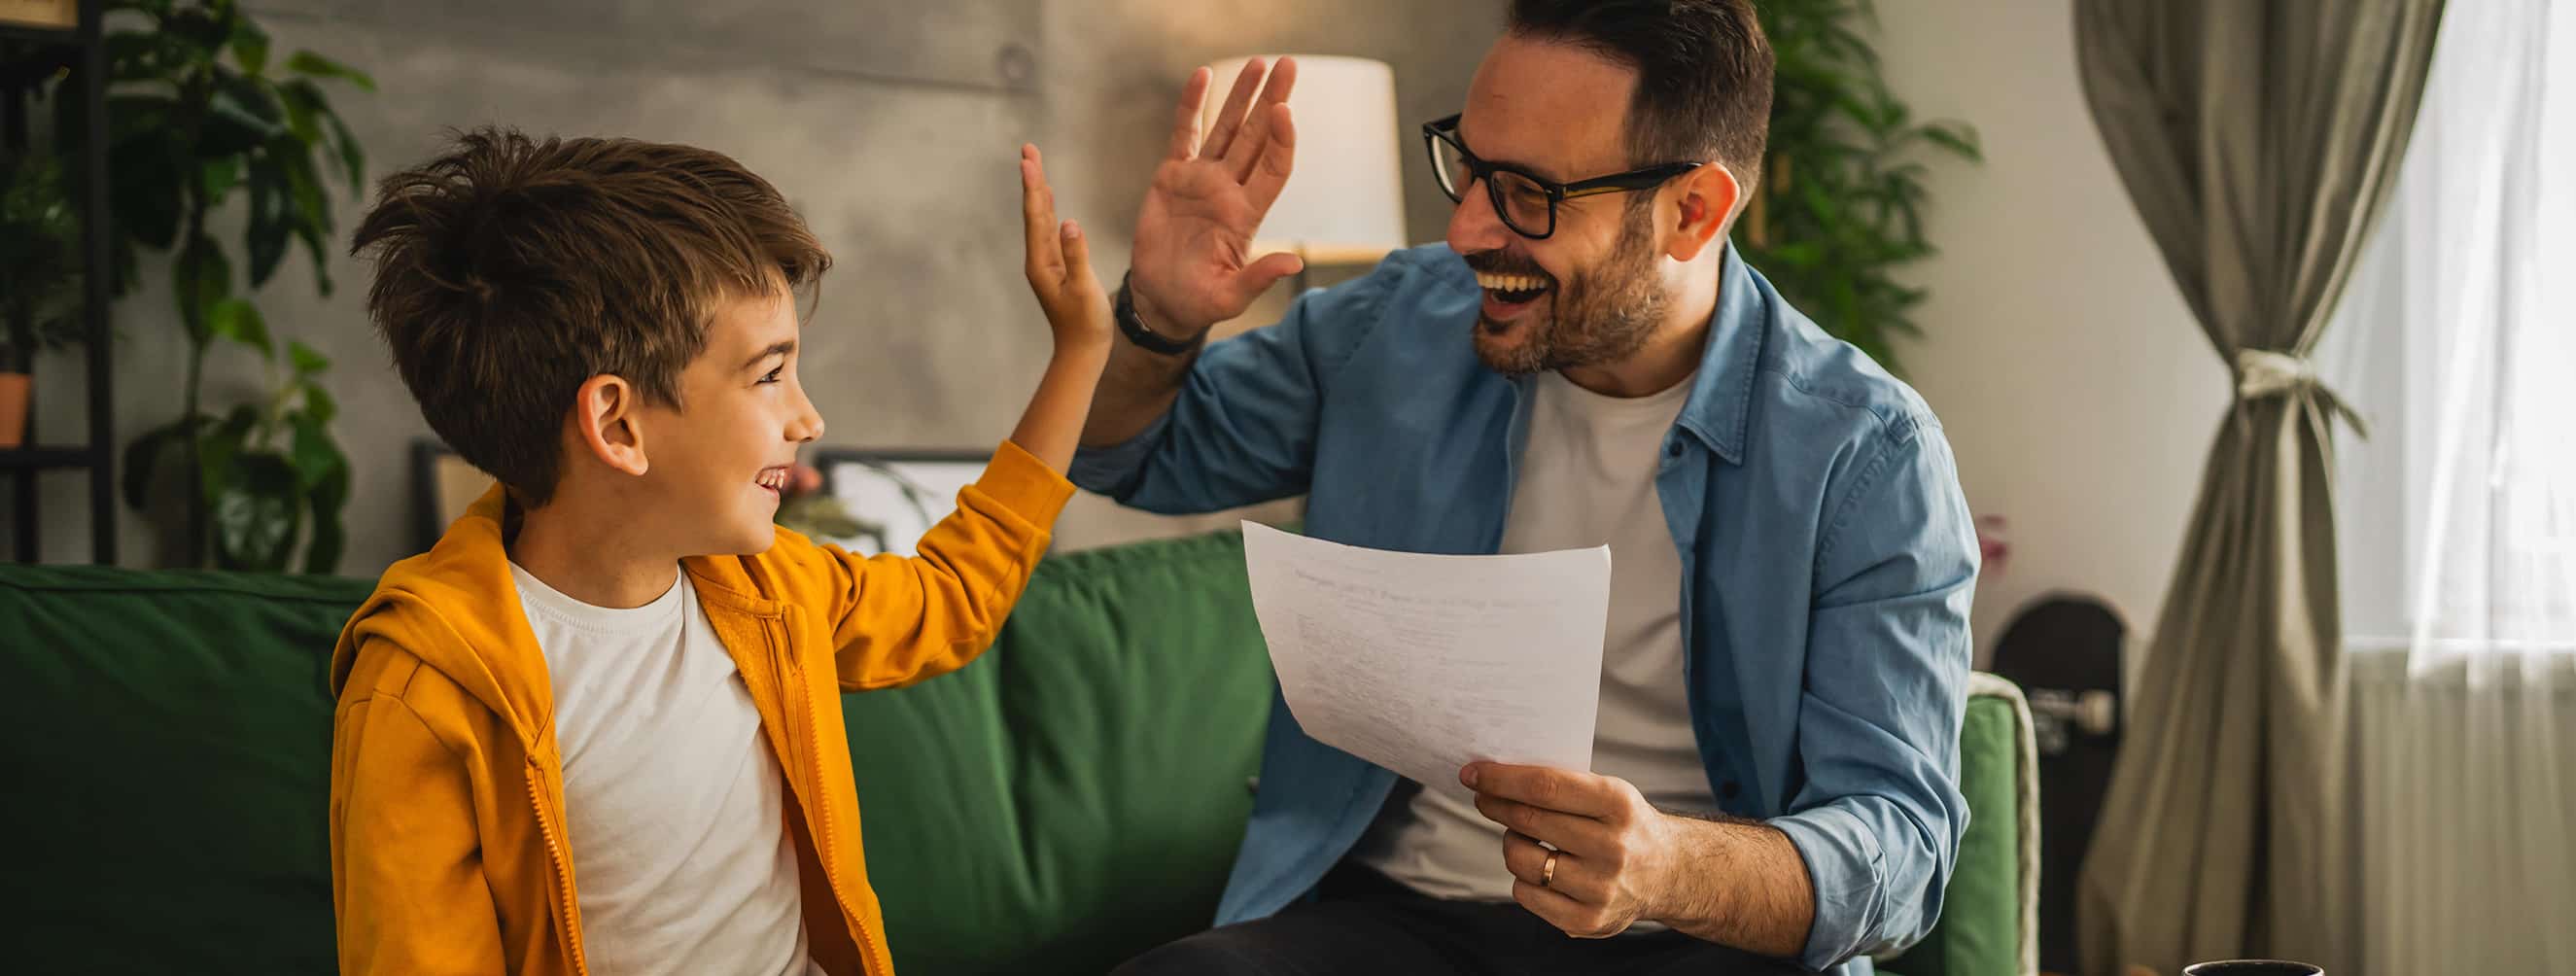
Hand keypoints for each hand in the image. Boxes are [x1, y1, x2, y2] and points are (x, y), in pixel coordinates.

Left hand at [1019, 144, 1111, 351]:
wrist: (1082, 352)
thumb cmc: (1086, 325)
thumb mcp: (1085, 290)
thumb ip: (1077, 256)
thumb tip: (1069, 223)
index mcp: (1041, 263)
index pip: (1036, 217)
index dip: (1033, 187)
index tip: (1028, 160)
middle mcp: (1038, 260)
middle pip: (1034, 212)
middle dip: (1032, 180)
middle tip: (1028, 149)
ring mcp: (1046, 263)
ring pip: (1040, 219)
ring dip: (1038, 191)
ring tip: (1034, 165)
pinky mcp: (1056, 266)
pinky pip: (1048, 230)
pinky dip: (1047, 209)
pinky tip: (1048, 199)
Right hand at [1128, 58, 1306, 336]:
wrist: (1161, 300)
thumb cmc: (1198, 303)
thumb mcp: (1230, 296)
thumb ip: (1258, 278)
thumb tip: (1294, 262)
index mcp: (1246, 215)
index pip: (1272, 167)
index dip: (1282, 139)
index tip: (1285, 110)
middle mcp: (1229, 190)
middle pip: (1256, 137)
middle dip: (1272, 101)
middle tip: (1288, 65)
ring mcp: (1202, 180)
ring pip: (1227, 129)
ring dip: (1242, 96)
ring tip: (1259, 63)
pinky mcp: (1173, 176)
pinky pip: (1185, 134)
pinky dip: (1192, 106)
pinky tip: (1203, 76)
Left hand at [1464, 762, 1682, 938]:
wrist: (1667, 873)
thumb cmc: (1624, 825)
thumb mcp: (1609, 793)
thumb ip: (1562, 785)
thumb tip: (1495, 778)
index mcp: (1618, 805)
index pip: (1545, 787)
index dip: (1501, 779)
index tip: (1472, 774)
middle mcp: (1613, 848)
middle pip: (1529, 821)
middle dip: (1496, 805)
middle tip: (1483, 797)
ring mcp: (1601, 888)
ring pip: (1521, 860)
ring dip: (1511, 843)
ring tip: (1524, 836)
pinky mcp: (1589, 920)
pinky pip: (1526, 894)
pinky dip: (1523, 878)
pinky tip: (1540, 868)